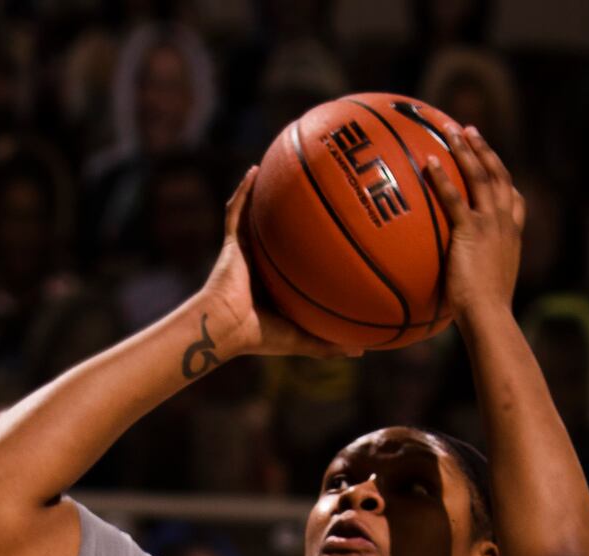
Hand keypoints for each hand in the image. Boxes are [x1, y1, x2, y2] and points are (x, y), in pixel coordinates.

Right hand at [195, 168, 358, 365]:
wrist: (226, 327)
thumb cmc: (260, 336)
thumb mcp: (302, 339)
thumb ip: (329, 344)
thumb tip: (363, 352)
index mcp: (276, 285)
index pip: (297, 262)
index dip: (313, 249)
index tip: (334, 235)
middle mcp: (262, 265)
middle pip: (282, 234)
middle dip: (295, 216)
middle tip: (319, 195)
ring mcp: (246, 252)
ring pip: (259, 217)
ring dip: (268, 195)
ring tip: (284, 170)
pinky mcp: (231, 243)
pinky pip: (237, 211)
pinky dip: (244, 190)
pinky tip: (256, 169)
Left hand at [424, 124, 524, 329]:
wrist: (490, 317)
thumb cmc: (485, 314)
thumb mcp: (488, 290)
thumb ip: (478, 276)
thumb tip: (461, 286)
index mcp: (512, 236)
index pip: (514, 199)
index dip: (503, 178)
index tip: (493, 162)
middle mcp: (505, 224)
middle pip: (497, 175)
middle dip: (483, 149)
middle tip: (469, 131)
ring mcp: (490, 225)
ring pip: (480, 176)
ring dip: (465, 150)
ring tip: (451, 131)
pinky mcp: (471, 232)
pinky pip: (455, 198)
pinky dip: (442, 178)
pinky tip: (428, 163)